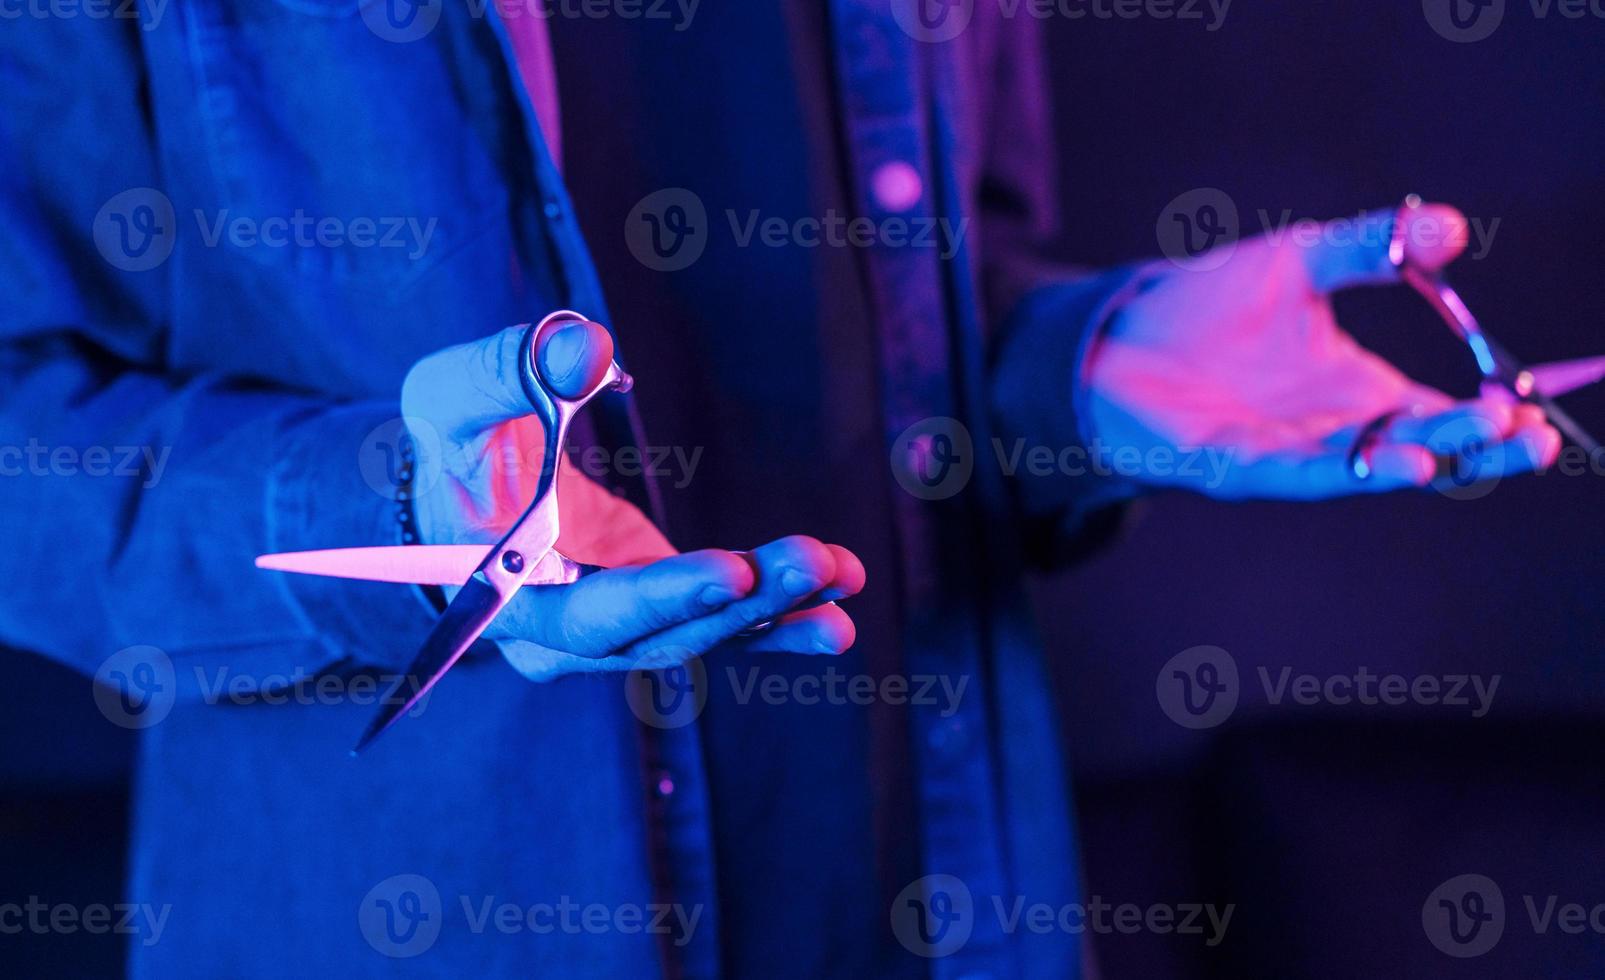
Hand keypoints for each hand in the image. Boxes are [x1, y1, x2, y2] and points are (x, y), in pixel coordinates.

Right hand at [398, 319, 864, 680]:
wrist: (455, 502)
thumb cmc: (448, 449)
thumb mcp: (450, 395)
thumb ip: (507, 369)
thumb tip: (587, 348)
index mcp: (504, 597)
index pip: (586, 614)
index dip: (660, 597)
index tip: (732, 567)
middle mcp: (562, 638)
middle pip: (663, 634)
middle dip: (744, 599)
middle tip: (817, 559)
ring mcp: (613, 634)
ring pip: (701, 633)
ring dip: (776, 609)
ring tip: (844, 578)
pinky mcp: (655, 610)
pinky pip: (719, 621)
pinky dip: (778, 611)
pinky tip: (838, 599)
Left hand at [1087, 201, 1562, 499]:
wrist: (1118, 335)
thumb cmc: (1210, 305)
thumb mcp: (1300, 260)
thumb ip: (1372, 246)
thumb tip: (1451, 225)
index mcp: (1361, 393)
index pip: (1444, 417)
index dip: (1492, 419)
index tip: (1534, 408)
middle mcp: (1332, 433)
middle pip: (1421, 450)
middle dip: (1474, 446)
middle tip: (1526, 433)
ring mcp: (1284, 454)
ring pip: (1363, 467)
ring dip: (1416, 460)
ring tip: (1462, 449)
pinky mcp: (1231, 465)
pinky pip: (1293, 473)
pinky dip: (1341, 470)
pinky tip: (1390, 462)